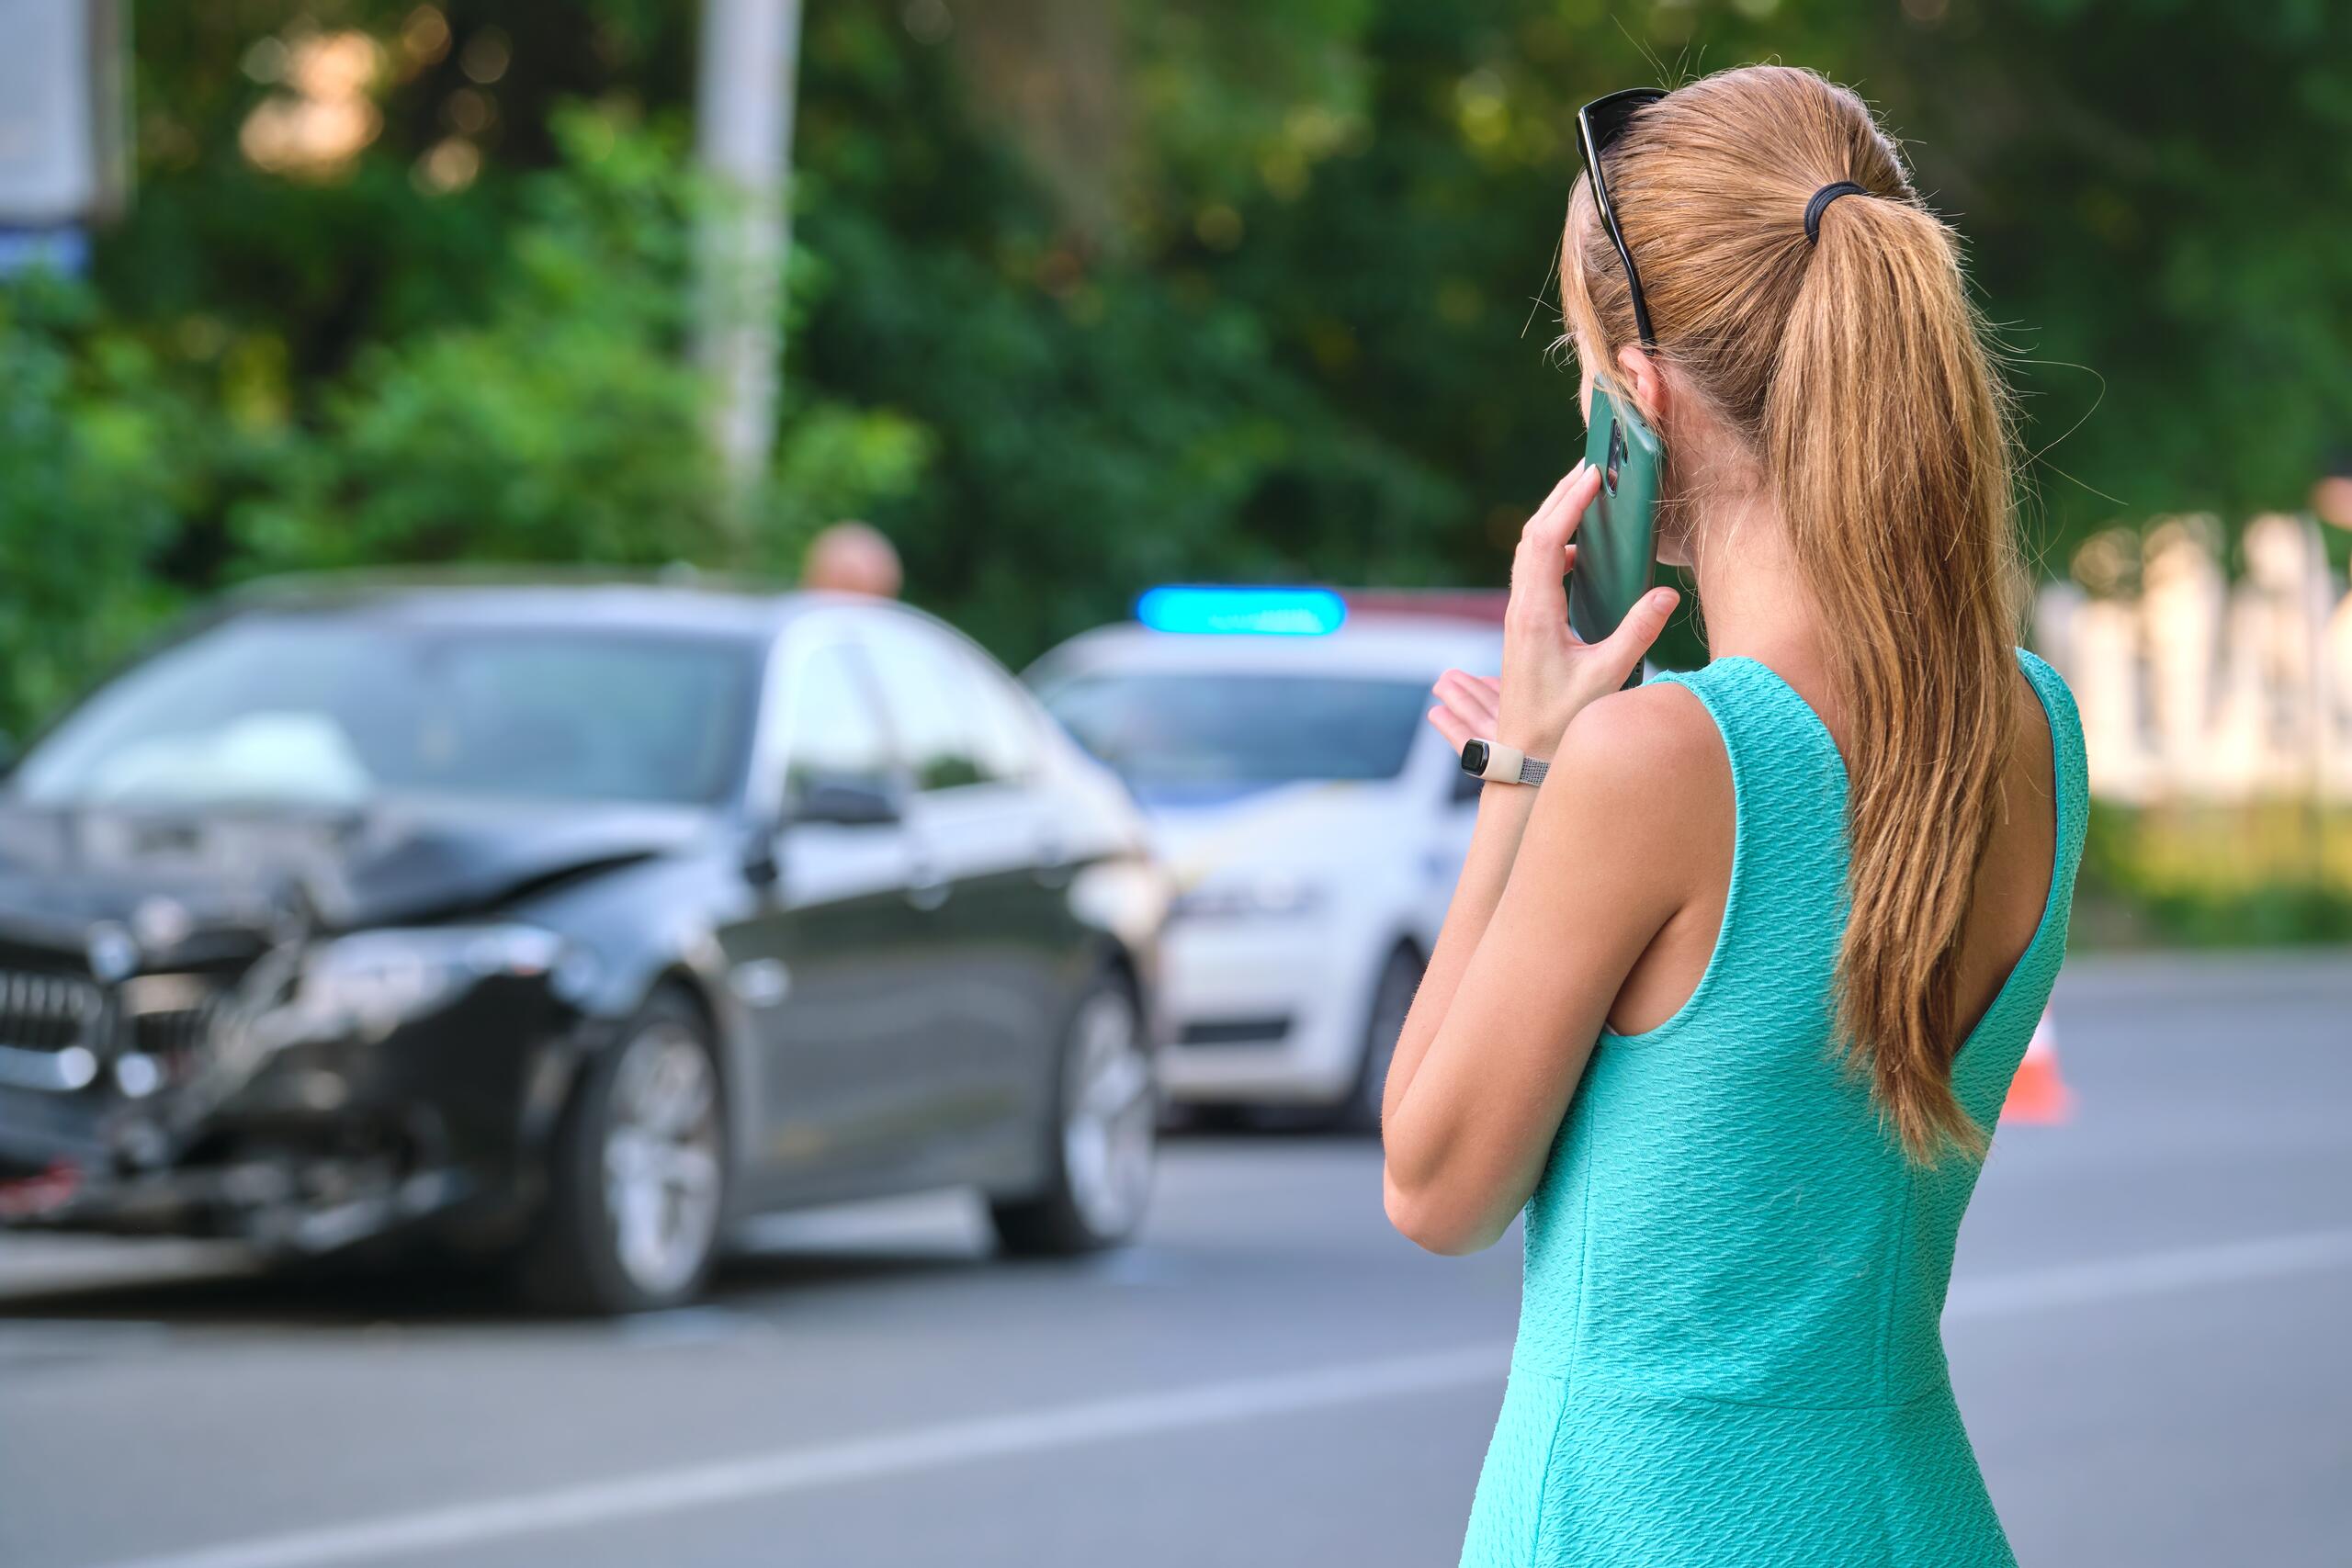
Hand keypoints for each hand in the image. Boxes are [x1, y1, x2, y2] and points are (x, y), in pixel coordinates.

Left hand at [1475, 461, 1678, 758]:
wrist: (1522, 758)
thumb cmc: (1562, 723)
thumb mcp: (1607, 677)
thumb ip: (1638, 633)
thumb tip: (1667, 593)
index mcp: (1535, 615)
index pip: (1547, 541)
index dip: (1568, 503)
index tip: (1593, 475)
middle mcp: (1520, 609)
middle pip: (1532, 535)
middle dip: (1560, 497)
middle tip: (1592, 468)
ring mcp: (1518, 617)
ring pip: (1529, 552)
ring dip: (1556, 519)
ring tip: (1587, 495)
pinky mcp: (1523, 626)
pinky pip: (1535, 572)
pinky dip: (1556, 547)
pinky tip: (1581, 551)